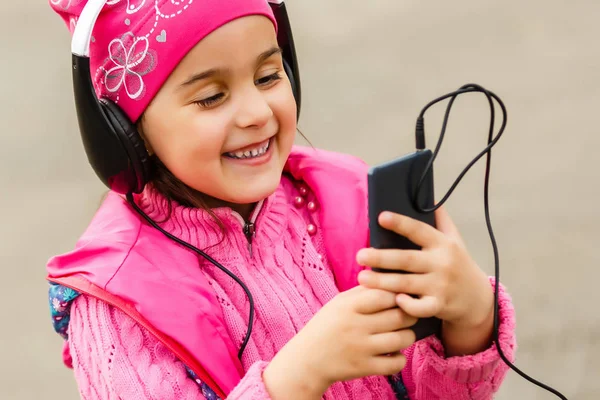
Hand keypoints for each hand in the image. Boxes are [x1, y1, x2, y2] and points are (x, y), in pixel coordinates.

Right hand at [263, 286, 416, 399]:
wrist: (307, 360)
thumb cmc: (326, 326)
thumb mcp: (338, 303)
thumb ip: (363, 291)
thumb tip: (389, 279)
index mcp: (349, 306)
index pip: (384, 295)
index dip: (398, 295)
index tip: (401, 297)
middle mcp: (355, 326)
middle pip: (398, 316)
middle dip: (409, 314)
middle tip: (408, 314)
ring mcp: (361, 348)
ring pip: (401, 339)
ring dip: (408, 335)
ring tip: (402, 333)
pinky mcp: (364, 368)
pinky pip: (396, 364)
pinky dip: (400, 358)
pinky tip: (394, 353)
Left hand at [355, 208, 493, 344]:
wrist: (478, 298)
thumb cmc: (458, 264)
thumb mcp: (455, 239)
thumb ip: (441, 219)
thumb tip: (427, 193)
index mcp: (443, 244)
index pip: (419, 230)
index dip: (400, 223)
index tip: (381, 217)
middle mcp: (442, 263)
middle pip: (407, 259)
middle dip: (381, 257)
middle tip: (360, 255)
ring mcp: (441, 286)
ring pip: (407, 284)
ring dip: (382, 281)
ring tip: (362, 277)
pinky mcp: (439, 305)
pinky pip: (420, 308)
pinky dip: (407, 305)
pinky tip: (393, 300)